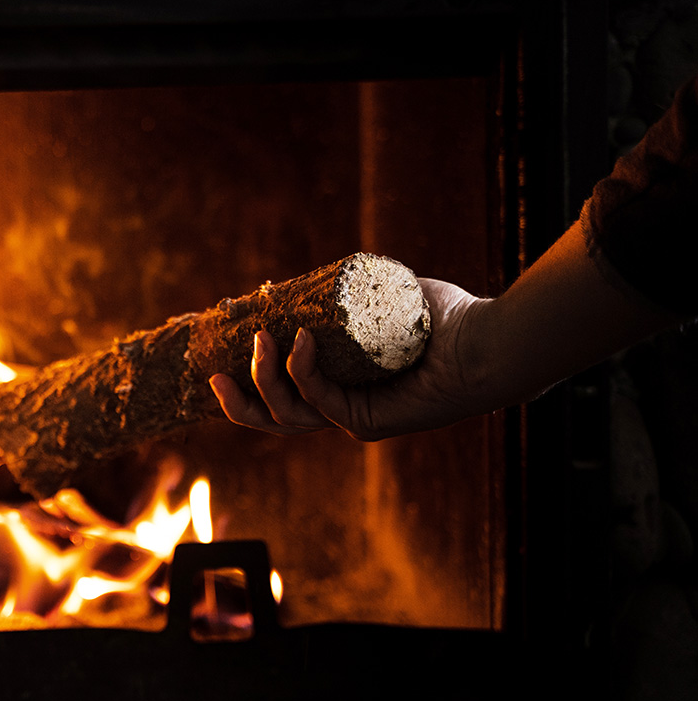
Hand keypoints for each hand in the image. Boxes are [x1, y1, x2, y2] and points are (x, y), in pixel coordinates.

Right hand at [208, 278, 491, 440]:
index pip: (283, 396)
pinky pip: (321, 401)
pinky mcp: (368, 423)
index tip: (221, 358)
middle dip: (239, 403)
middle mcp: (344, 411)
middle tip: (214, 377)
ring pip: (290, 417)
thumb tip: (312, 277)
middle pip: (275, 422)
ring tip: (263, 339)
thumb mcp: (382, 297)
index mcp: (342, 389)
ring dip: (265, 380)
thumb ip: (349, 293)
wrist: (487, 341)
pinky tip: (299, 340)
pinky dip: (302, 372)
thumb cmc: (444, 319)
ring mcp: (355, 420)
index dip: (248, 383)